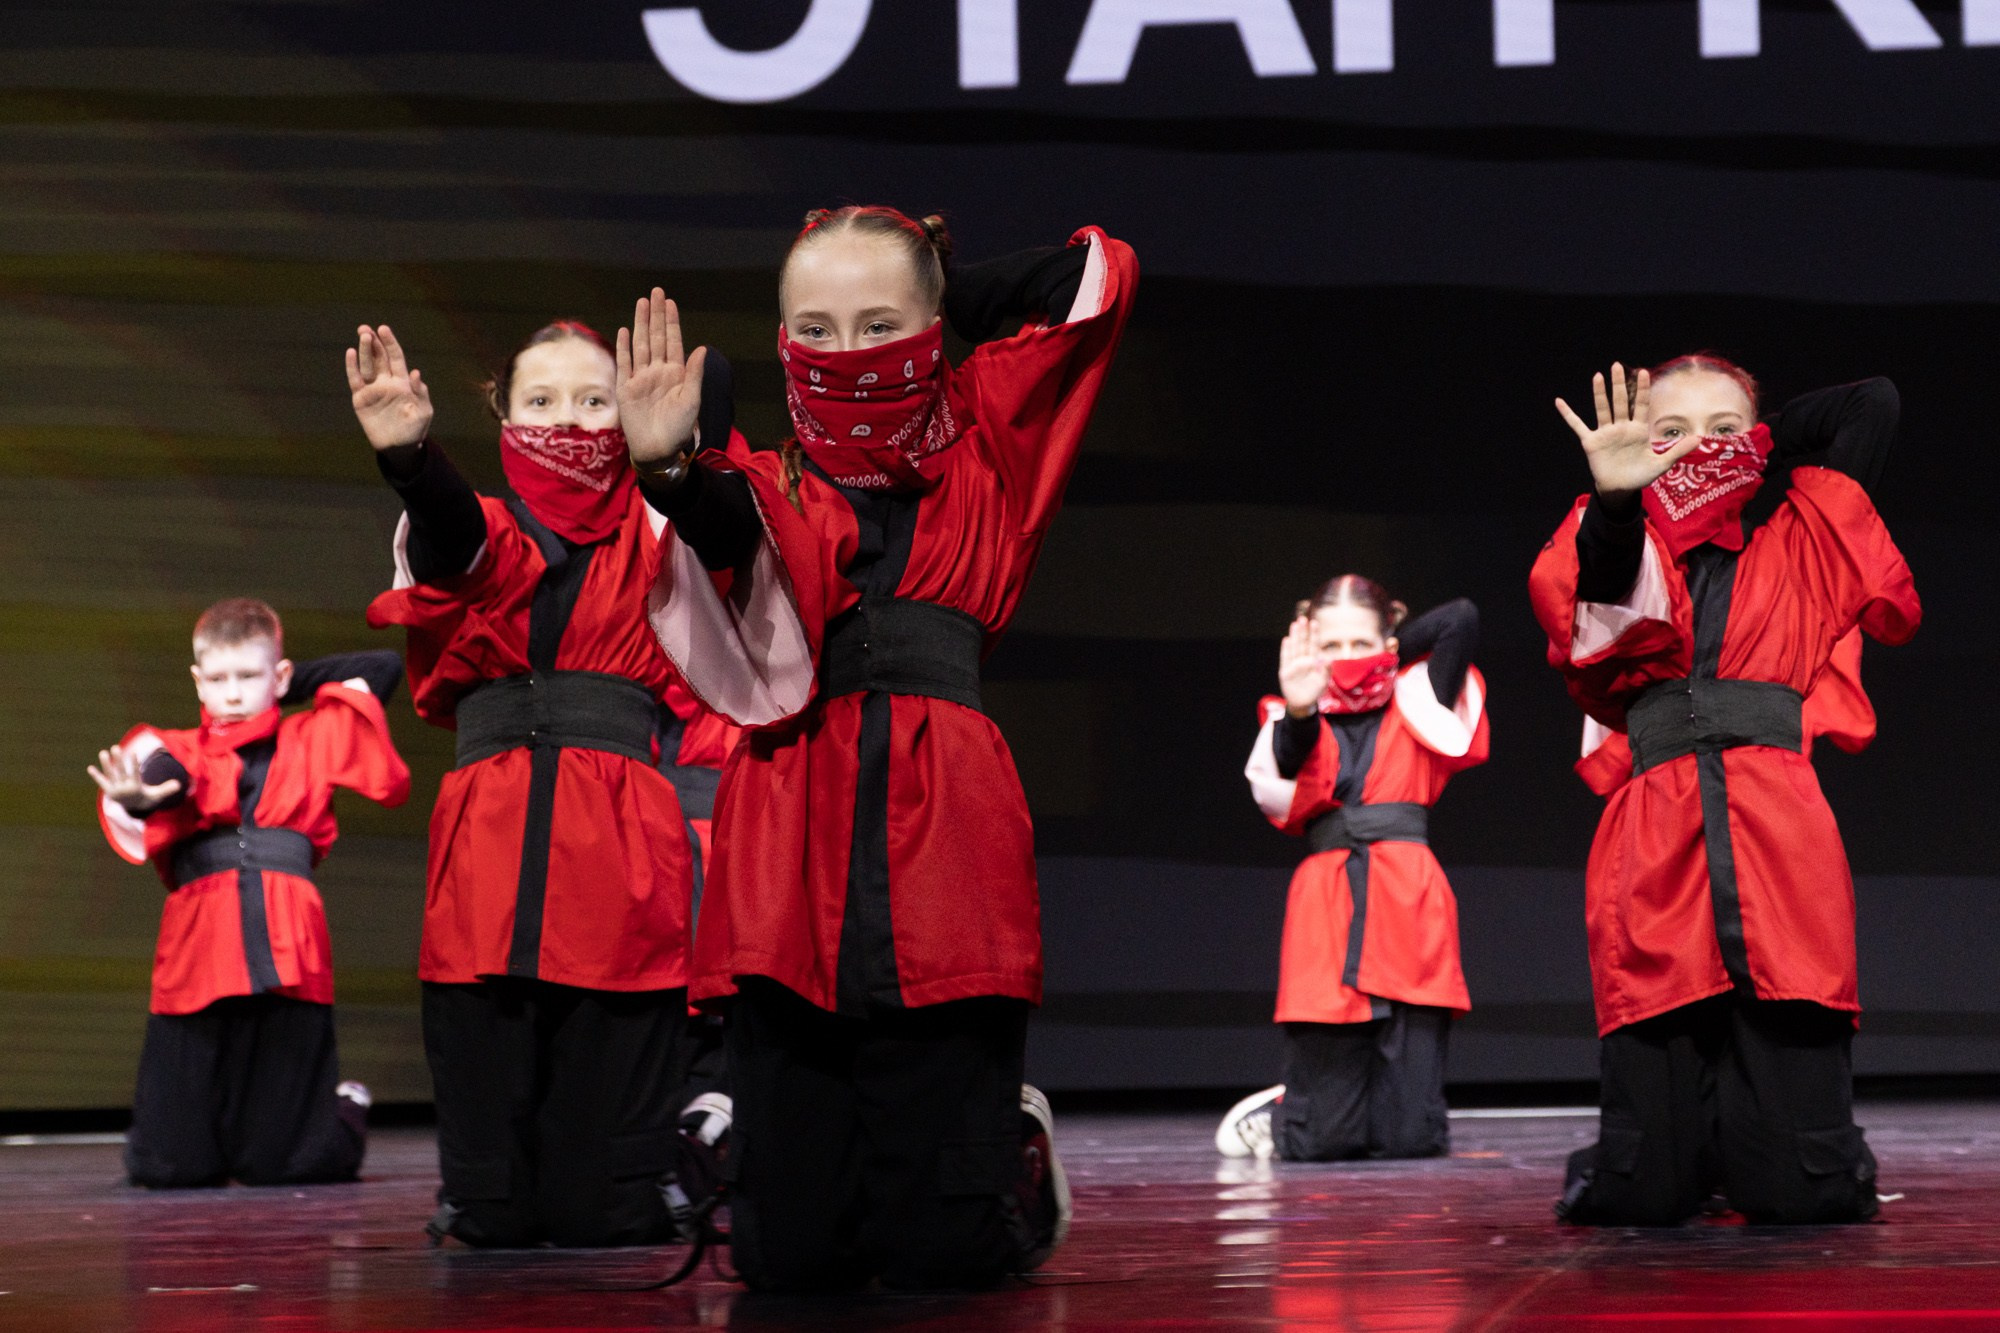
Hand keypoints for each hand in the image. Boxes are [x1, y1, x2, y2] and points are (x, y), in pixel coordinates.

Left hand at [87, 744, 181, 814]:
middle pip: (120, 772)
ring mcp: (114, 790)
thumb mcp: (157, 794)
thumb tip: (179, 784)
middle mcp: (123, 789)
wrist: (134, 809)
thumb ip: (166, 789)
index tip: (132, 752)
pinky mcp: (108, 791)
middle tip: (115, 747)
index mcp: (135, 788)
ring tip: (103, 752)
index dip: (133, 763)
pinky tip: (90, 768)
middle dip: (117, 760)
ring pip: (109, 775)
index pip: (134, 774)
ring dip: (105, 764)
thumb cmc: (147, 797)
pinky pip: (102, 782)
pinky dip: (96, 775)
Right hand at [346, 324, 434, 450]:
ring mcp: (373, 389)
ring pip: (367, 365)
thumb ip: (420, 393)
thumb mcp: (423, 412)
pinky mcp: (361, 399)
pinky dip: (352, 367)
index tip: (383, 329)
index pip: (396, 357)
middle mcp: (387, 382)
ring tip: (362, 335)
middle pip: (379, 357)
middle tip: (366, 328)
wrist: (399, 447)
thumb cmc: (415, 430)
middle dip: (374, 342)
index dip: (390, 343)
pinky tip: (350, 353)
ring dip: (364, 350)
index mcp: (403, 382)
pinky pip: (355, 379)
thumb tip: (415, 373)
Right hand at [616, 290, 706, 470]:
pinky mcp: (626, 387)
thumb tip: (703, 348)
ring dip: (641, 324)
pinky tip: (626, 330)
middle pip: (656, 337)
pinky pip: (625, 363)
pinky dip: (624, 346)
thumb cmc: (679, 427)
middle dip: (656, 315)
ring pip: (641, 345)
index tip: (670, 302)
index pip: (673, 341)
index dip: (671, 322)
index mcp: (676, 373)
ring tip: (642, 303)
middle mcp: (658, 371)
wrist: (658, 448)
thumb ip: (695, 374)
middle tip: (656, 292)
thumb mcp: (692, 400)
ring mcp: (641, 378)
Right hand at [1277, 616, 1325, 716]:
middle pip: (1303, 642)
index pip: (1314, 644)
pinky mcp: (1286, 671)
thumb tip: (1328, 658)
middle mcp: (1303, 659)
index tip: (1315, 622)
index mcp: (1314, 660)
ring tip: (1294, 625)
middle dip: (1303, 631)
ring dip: (1294, 636)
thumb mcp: (1323, 681)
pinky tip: (1286, 640)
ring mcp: (1294, 664)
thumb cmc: (1315, 691)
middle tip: (1302, 618)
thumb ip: (1326, 670)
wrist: (1303, 703)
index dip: (1314, 634)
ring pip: (1294, 647)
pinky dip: (1286, 649)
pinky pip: (1286, 658)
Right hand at [1554, 364, 1699, 501]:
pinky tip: (1559, 402)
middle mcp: (1622, 427)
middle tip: (1617, 365)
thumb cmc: (1640, 476)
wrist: (1620, 489)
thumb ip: (1677, 450)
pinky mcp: (1591, 442)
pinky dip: (1568, 414)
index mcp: (1638, 430)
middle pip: (1621, 402)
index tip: (1644, 372)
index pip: (1641, 405)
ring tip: (1598, 375)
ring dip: (1599, 393)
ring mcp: (1606, 433)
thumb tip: (1700, 438)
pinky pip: (1578, 425)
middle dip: (1620, 384)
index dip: (1642, 389)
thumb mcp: (1661, 464)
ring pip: (1603, 409)